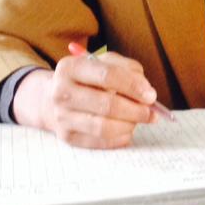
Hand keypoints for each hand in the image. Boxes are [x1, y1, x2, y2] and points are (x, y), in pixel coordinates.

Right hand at [12, 50, 157, 148]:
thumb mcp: (105, 62)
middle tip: (152, 112)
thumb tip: (146, 89)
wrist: (53, 97)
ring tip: (139, 120)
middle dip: (135, 110)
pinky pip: (99, 142)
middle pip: (106, 104)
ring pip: (103, 127)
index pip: (107, 75)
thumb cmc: (88, 77)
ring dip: (129, 125)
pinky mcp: (67, 137)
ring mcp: (62, 117)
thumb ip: (128, 69)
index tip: (150, 94)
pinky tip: (127, 130)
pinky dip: (119, 138)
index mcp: (71, 67)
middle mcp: (61, 92)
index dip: (133, 86)